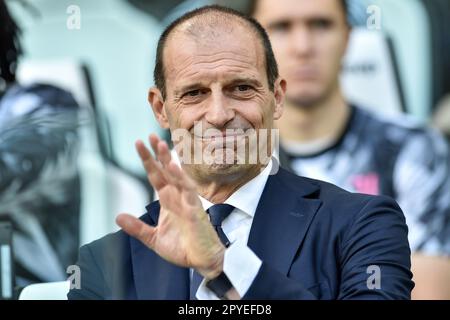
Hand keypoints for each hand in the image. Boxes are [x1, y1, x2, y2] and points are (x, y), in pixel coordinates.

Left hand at [116, 134, 224, 278]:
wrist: (202, 261)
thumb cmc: (183, 248)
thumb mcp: (154, 239)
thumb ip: (137, 228)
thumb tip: (118, 216)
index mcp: (168, 201)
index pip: (156, 176)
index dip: (148, 161)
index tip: (140, 144)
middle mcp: (177, 197)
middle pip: (166, 171)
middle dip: (158, 154)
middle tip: (149, 137)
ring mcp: (187, 202)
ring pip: (178, 177)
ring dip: (169, 160)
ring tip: (161, 144)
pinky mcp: (195, 211)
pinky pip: (188, 192)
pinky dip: (181, 179)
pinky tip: (173, 168)